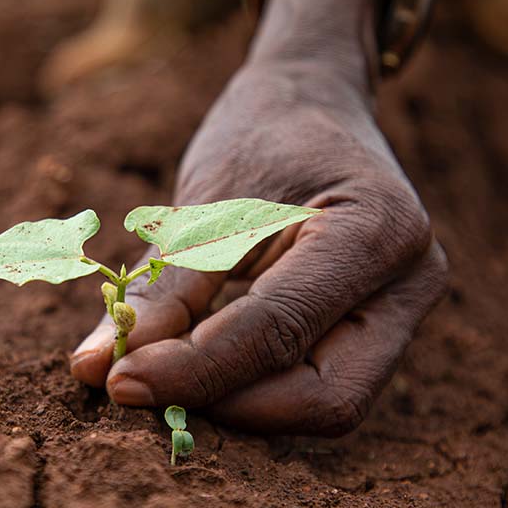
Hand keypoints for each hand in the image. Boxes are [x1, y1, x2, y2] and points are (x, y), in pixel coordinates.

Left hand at [70, 0, 447, 435]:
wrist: (314, 103)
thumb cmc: (260, 135)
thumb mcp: (204, 200)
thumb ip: (161, 293)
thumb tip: (96, 371)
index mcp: (376, 230)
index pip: (278, 329)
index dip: (194, 370)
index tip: (119, 384)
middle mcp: (412, 281)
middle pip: (326, 398)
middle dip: (229, 404)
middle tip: (145, 386)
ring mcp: (405, 310)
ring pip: (327, 404)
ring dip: (240, 403)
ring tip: (168, 372)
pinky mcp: (381, 329)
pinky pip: (320, 383)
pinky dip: (256, 387)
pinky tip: (202, 364)